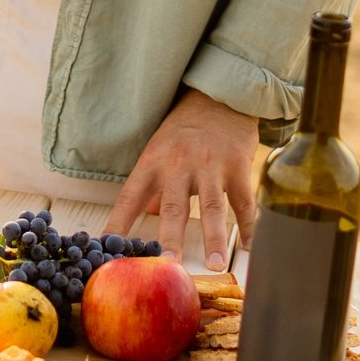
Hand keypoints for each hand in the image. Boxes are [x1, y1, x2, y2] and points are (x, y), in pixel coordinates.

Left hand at [104, 89, 260, 272]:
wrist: (219, 95)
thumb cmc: (185, 128)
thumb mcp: (160, 150)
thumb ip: (155, 187)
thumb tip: (150, 217)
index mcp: (154, 161)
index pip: (131, 197)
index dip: (118, 224)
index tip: (109, 249)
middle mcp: (180, 164)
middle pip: (173, 206)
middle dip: (170, 238)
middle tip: (169, 265)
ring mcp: (210, 165)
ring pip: (211, 206)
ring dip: (214, 237)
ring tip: (217, 264)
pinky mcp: (238, 165)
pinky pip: (244, 201)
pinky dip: (248, 225)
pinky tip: (249, 247)